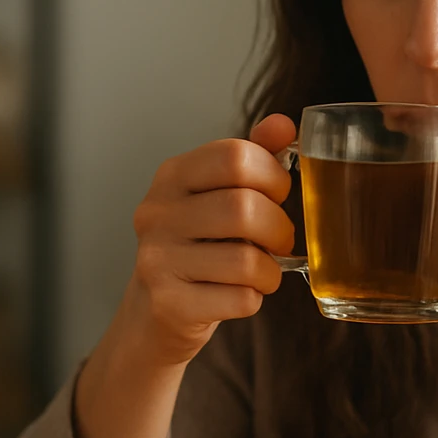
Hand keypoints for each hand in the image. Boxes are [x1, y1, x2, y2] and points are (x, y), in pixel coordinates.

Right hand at [119, 113, 297, 366]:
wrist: (154, 313)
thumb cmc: (198, 247)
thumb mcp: (219, 195)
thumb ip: (252, 159)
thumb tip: (283, 124)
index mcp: (172, 176)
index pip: (235, 155)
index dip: (272, 175)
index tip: (278, 194)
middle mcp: (157, 213)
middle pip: (244, 208)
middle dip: (279, 228)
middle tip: (279, 240)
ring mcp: (157, 260)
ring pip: (246, 261)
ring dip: (270, 271)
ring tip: (262, 271)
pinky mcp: (169, 304)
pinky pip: (240, 299)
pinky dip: (254, 299)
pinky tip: (239, 294)